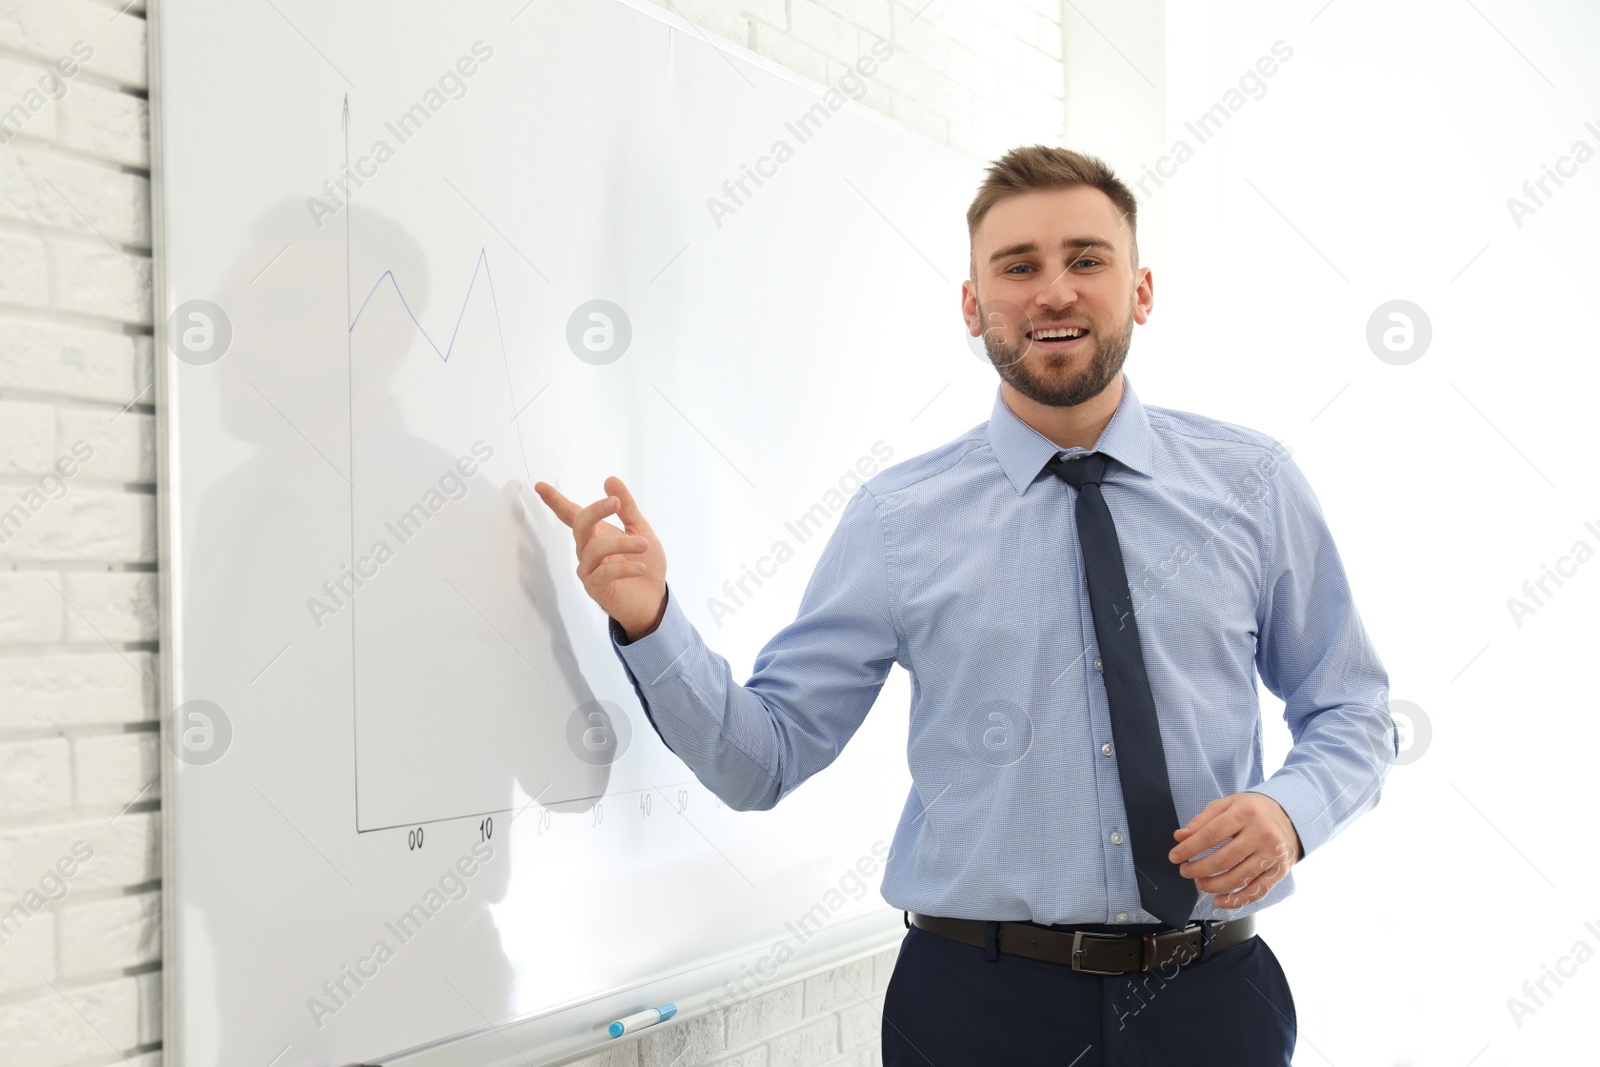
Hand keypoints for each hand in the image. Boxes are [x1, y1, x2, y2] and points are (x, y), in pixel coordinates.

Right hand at [532, 476, 666, 639]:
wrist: (654, 599)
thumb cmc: (646, 564)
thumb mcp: (641, 530)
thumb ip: (627, 508)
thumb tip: (610, 480)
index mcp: (596, 534)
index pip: (571, 514)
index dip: (555, 501)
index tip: (539, 486)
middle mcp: (587, 550)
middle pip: (580, 525)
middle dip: (595, 511)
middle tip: (616, 502)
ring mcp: (589, 570)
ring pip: (594, 549)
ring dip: (621, 543)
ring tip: (643, 544)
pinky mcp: (596, 588)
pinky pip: (604, 573)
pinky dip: (625, 568)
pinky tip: (640, 567)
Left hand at [1168, 792, 1301, 909]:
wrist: (1290, 816)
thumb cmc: (1252, 810)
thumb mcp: (1226, 805)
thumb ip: (1202, 821)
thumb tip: (1180, 837)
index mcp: (1246, 813)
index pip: (1211, 834)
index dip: (1190, 848)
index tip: (1174, 856)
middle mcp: (1262, 834)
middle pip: (1224, 859)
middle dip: (1199, 869)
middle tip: (1185, 871)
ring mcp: (1273, 854)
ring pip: (1239, 878)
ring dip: (1214, 886)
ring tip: (1199, 883)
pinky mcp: (1280, 871)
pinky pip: (1256, 891)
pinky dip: (1236, 900)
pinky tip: (1219, 901)